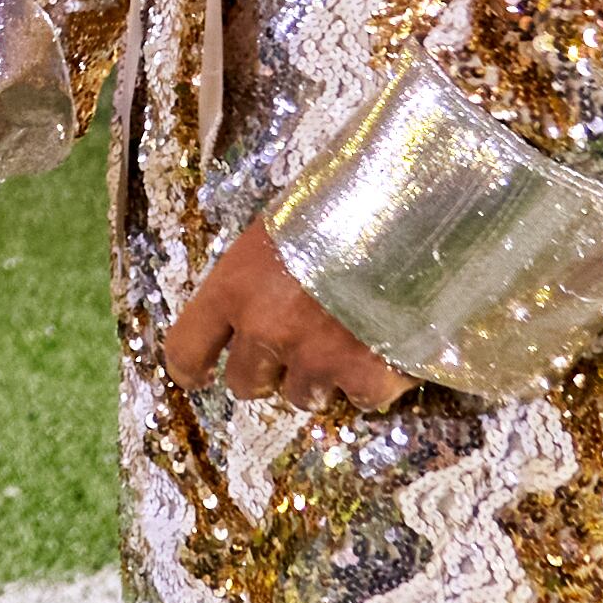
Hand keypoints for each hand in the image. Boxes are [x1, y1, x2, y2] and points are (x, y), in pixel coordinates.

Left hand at [157, 225, 412, 409]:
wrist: (417, 206)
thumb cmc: (344, 202)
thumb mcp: (283, 227)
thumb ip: (259, 277)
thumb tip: (254, 308)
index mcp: (234, 286)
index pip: (185, 349)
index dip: (191, 367)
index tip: (200, 374)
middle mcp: (265, 329)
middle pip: (246, 383)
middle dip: (267, 372)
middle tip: (295, 346)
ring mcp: (316, 357)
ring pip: (302, 397)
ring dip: (319, 378)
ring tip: (347, 337)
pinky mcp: (365, 376)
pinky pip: (357, 400)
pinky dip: (370, 381)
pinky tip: (384, 344)